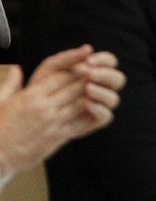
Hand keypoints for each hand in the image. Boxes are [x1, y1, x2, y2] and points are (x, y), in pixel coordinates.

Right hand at [0, 46, 124, 175]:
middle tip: (99, 71)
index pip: (62, 75)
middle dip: (88, 78)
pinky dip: (91, 113)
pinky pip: (80, 122)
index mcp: (31, 96)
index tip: (86, 62)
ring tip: (101, 86)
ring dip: (93, 94)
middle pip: (75, 86)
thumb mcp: (1, 103)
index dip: (76, 67)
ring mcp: (52, 123)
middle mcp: (44, 108)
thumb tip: (16, 68)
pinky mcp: (58, 138)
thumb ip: (11, 83)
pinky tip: (97, 107)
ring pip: (81, 102)